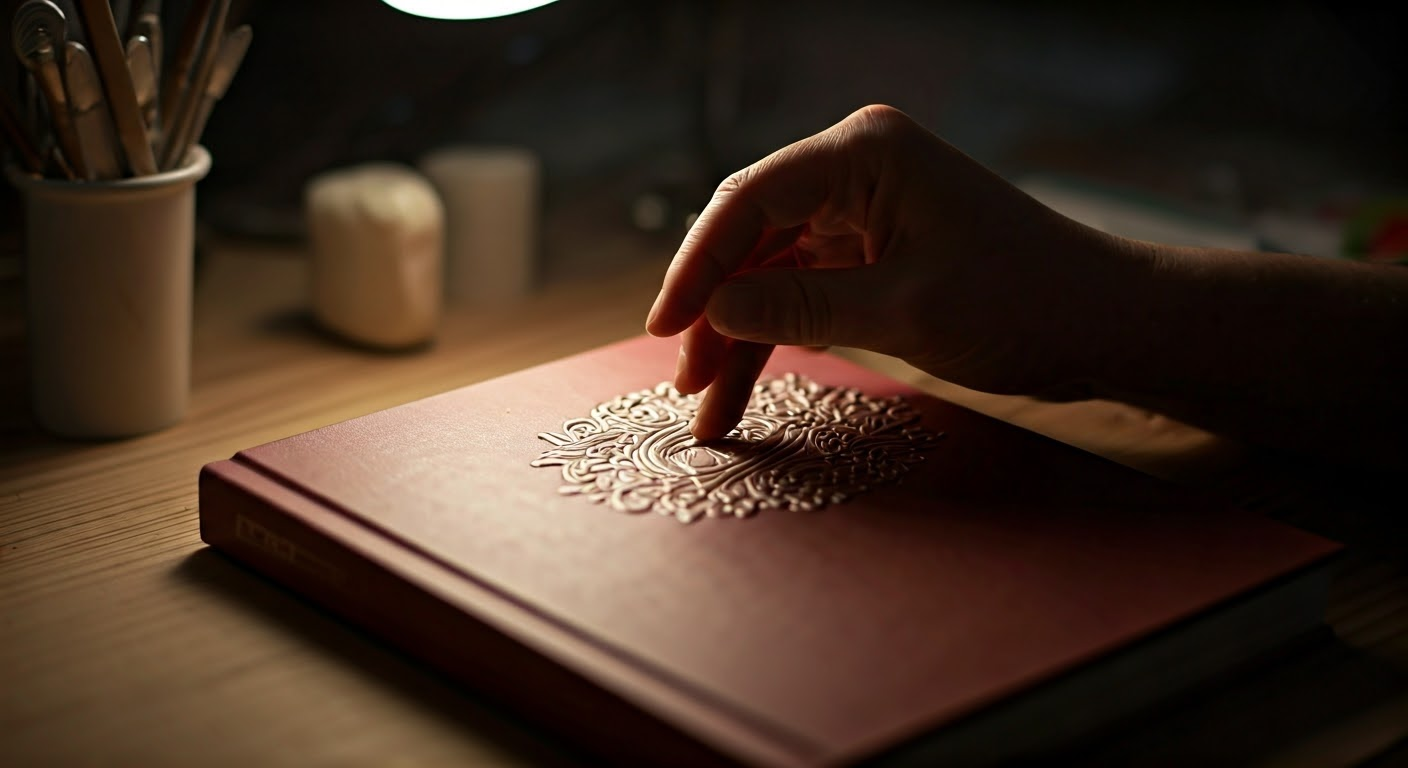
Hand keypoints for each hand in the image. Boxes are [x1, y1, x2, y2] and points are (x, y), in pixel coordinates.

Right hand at [646, 104, 1126, 438]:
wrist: (1103, 325)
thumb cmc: (1024, 301)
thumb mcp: (905, 309)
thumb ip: (802, 306)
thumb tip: (713, 311)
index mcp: (865, 153)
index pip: (750, 200)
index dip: (697, 265)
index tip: (664, 326)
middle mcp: (856, 171)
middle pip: (751, 237)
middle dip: (714, 310)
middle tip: (681, 380)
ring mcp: (862, 213)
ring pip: (770, 273)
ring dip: (739, 336)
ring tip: (708, 408)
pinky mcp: (873, 254)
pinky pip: (803, 294)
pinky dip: (777, 338)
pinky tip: (746, 385)